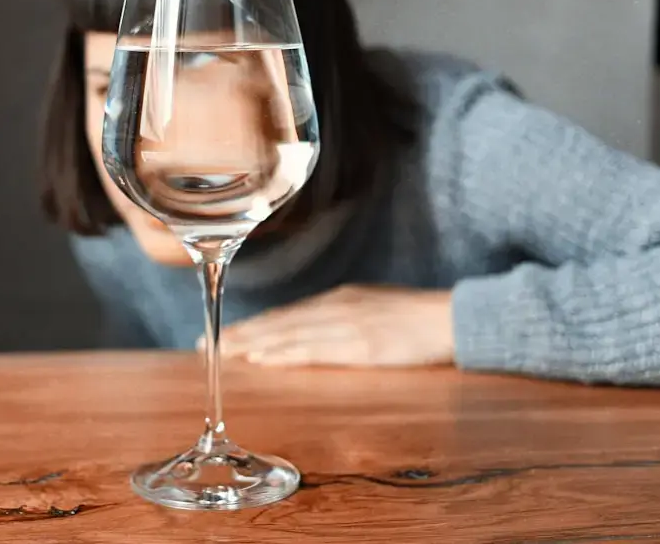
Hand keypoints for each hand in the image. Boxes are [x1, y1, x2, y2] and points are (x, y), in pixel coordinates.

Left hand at [203, 285, 454, 366]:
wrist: (455, 318)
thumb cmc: (419, 319)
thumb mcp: (374, 308)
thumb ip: (343, 318)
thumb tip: (315, 332)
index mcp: (339, 299)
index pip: (286, 315)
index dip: (253, 326)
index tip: (224, 334)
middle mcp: (335, 308)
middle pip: (278, 323)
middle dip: (241, 335)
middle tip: (205, 344)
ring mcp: (346, 325)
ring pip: (287, 335)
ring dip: (252, 345)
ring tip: (222, 353)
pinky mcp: (360, 345)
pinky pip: (312, 350)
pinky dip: (282, 354)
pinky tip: (261, 360)